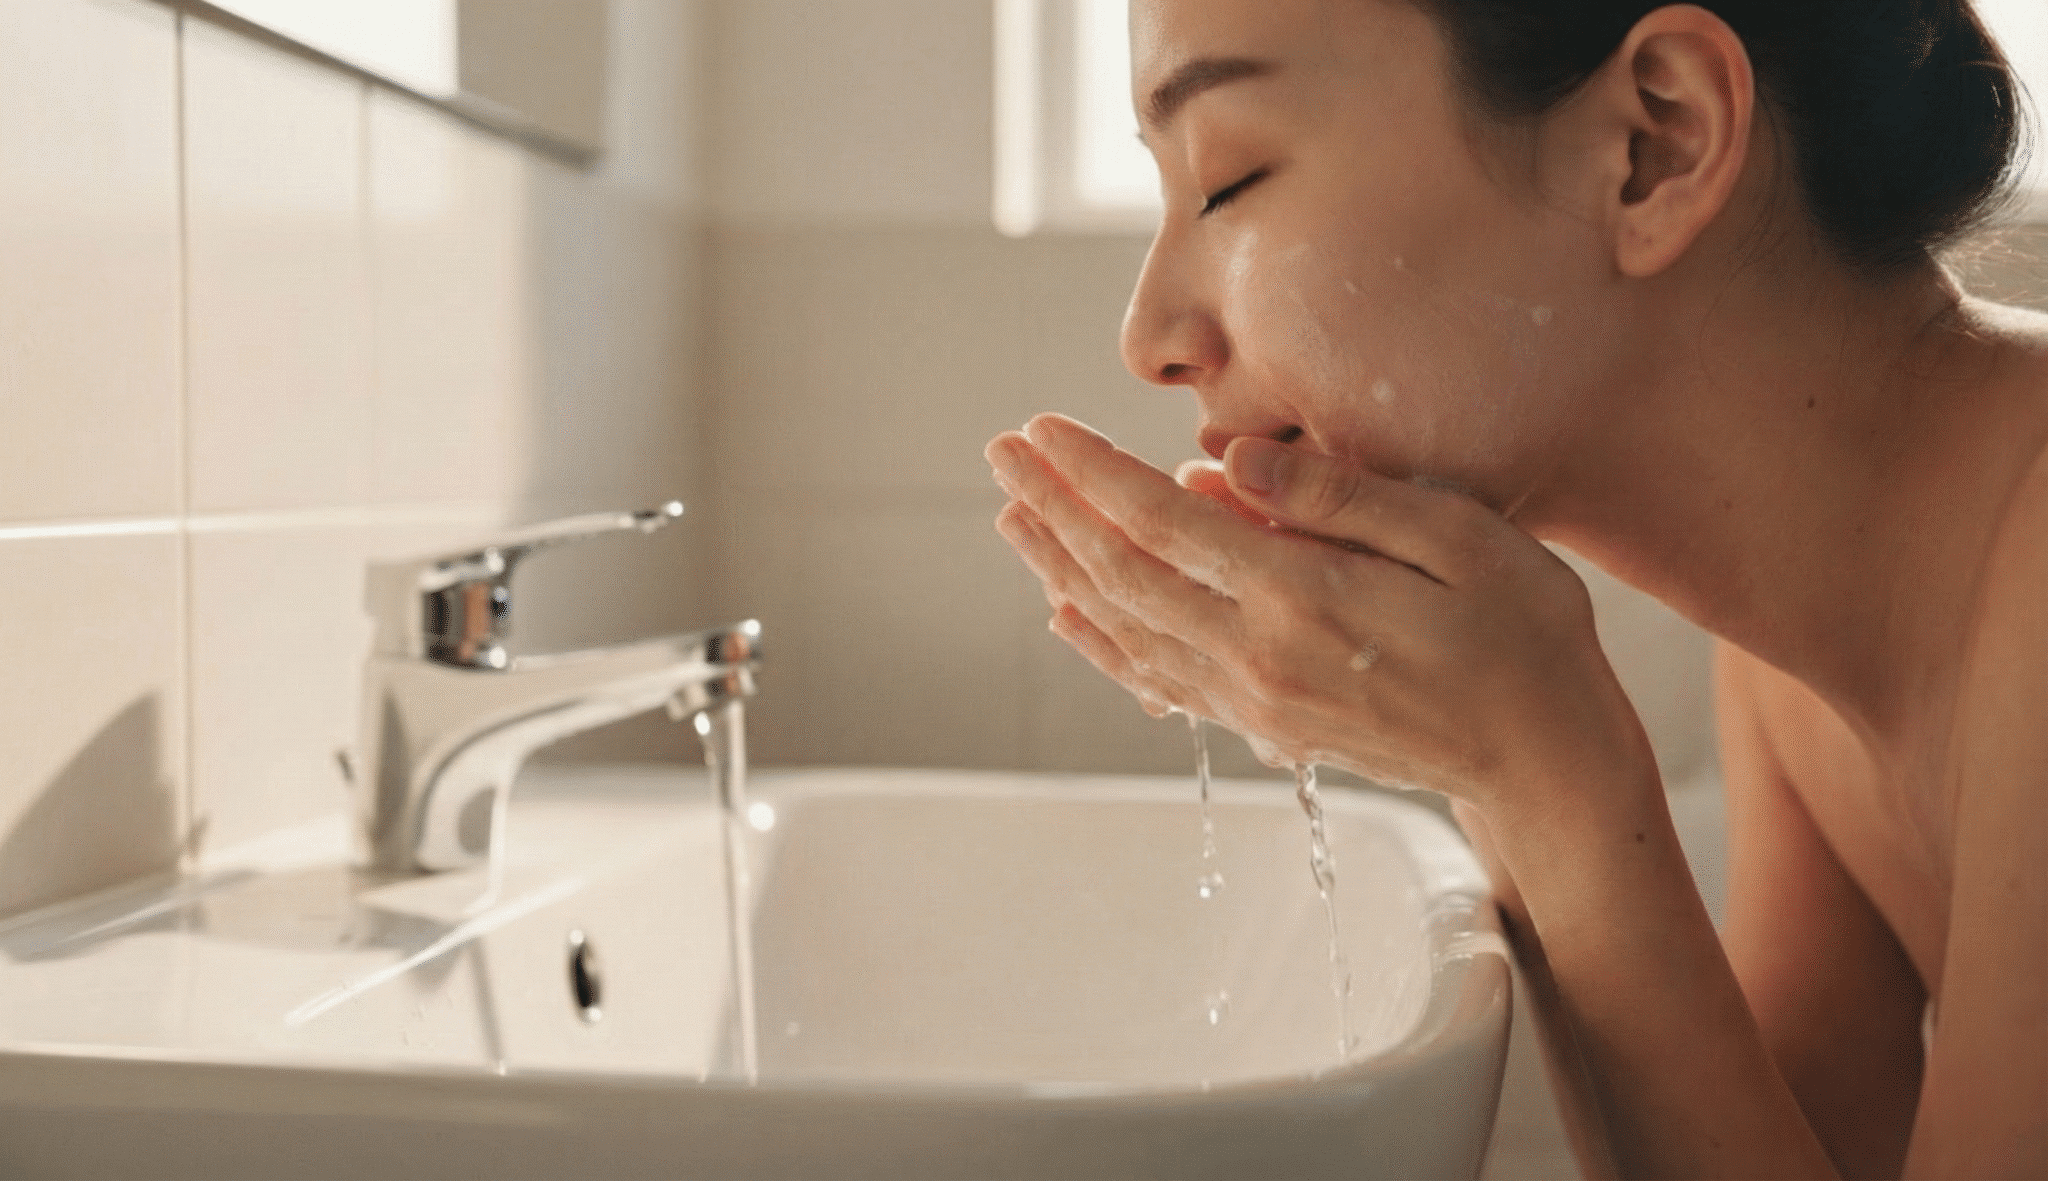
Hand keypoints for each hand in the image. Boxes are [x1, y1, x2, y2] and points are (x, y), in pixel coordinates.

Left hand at [986, 413, 1654, 810]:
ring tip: (1012, 517)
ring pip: (1126, 628)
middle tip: (1001, 453)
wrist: (1544, 757)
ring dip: (1060, 569)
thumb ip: (1337, 496)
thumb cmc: (1522, 630)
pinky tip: (1069, 614)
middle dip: (1054, 508)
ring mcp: (1255, 698)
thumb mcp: (1458, 536)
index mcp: (1303, 596)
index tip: (1039, 428)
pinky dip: (1103, 642)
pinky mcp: (1264, 723)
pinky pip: (1157, 679)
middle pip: (1122, 574)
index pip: (1163, 522)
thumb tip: (1222, 460)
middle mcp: (1260, 655)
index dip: (1091, 473)